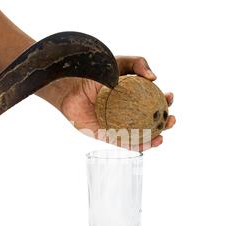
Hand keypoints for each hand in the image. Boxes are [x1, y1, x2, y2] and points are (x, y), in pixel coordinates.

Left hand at [58, 56, 175, 150]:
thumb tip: (154, 78)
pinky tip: (147, 145)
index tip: (170, 97)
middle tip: (170, 120)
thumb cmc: (96, 73)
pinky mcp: (108, 135)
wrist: (72, 86)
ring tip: (161, 137)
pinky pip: (125, 143)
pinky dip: (138, 146)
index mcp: (135, 95)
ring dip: (155, 138)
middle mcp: (129, 112)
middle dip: (165, 122)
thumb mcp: (120, 63)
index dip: (166, 100)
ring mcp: (120, 125)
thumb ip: (138, 63)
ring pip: (142, 135)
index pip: (155, 100)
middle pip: (152, 120)